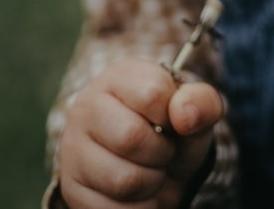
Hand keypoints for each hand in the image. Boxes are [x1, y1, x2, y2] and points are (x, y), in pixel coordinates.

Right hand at [58, 58, 222, 207]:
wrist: (151, 169)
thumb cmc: (171, 133)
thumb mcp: (194, 113)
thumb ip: (201, 103)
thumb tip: (185, 115)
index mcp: (120, 77)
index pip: (153, 93)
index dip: (175, 115)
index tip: (174, 122)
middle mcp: (88, 107)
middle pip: (132, 137)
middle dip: (162, 152)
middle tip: (163, 150)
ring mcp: (73, 148)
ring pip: (123, 179)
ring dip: (152, 183)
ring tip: (151, 170)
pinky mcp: (72, 188)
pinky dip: (139, 207)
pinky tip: (137, 193)